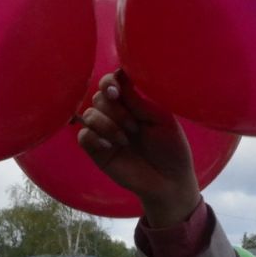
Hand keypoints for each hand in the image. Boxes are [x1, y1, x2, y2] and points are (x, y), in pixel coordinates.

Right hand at [77, 71, 201, 223]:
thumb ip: (139, 100)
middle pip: (98, 96)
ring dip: (107, 124)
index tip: (116, 91)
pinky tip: (109, 146)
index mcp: (132, 102)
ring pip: (89, 114)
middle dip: (115, 109)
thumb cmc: (171, 148)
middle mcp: (116, 114)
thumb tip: (121, 76)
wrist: (170, 180)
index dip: (110, 82)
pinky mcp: (97, 151)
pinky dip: (94, 137)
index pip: (113, 82)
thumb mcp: (161, 119)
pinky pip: (83, 135)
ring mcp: (105, 132)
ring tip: (126, 140)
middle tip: (134, 126)